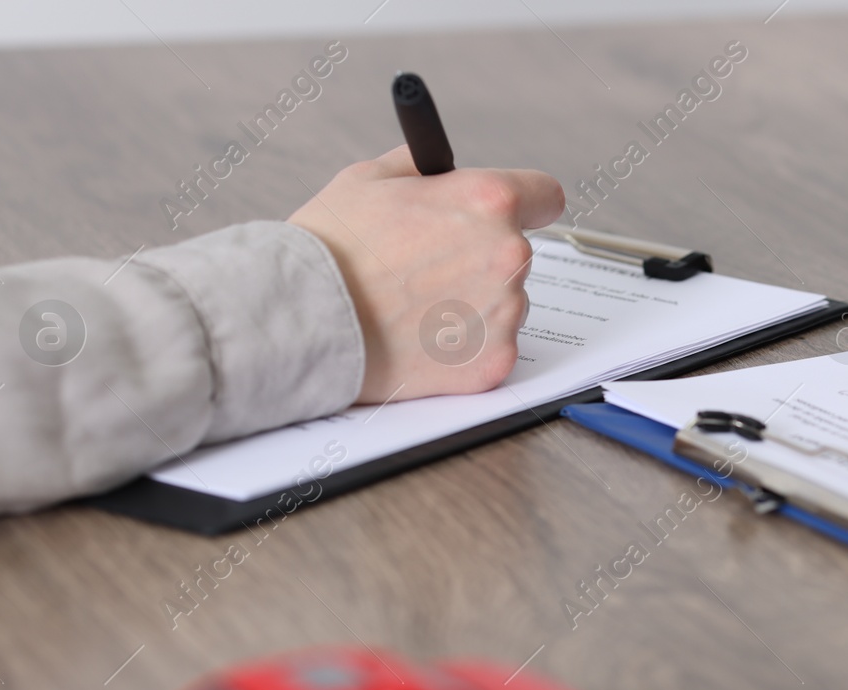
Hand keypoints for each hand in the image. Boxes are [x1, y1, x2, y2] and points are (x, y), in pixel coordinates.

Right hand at [289, 145, 564, 402]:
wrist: (303, 320)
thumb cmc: (331, 248)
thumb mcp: (370, 178)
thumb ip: (425, 170)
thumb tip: (444, 171)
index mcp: (488, 201)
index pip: (544, 195)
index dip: (526, 202)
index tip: (516, 213)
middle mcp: (508, 256)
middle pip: (515, 254)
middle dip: (481, 257)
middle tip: (427, 270)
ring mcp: (505, 315)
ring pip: (504, 304)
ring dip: (473, 304)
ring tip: (413, 308)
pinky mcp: (493, 363)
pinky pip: (490, 348)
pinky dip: (461, 348)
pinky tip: (418, 340)